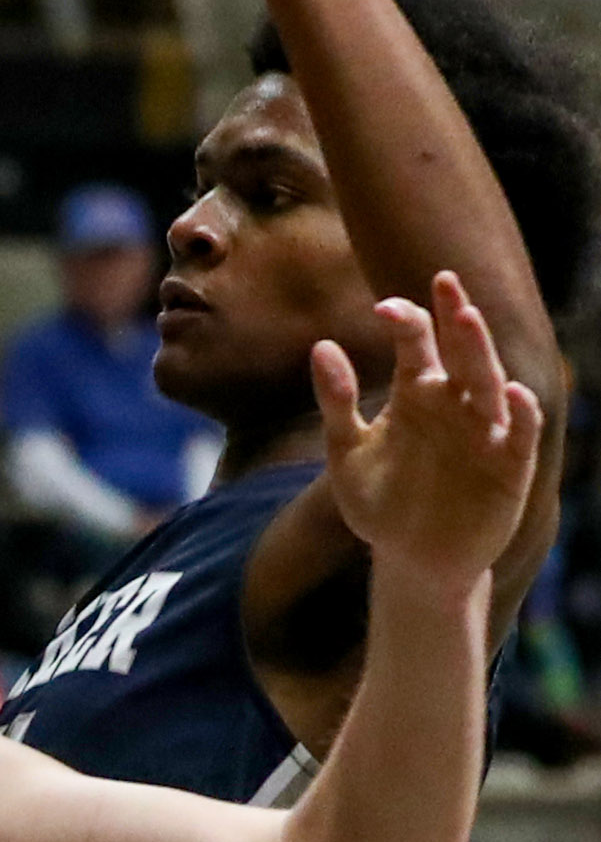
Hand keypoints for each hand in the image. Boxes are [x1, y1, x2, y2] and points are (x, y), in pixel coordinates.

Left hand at [314, 272, 543, 589]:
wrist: (409, 559)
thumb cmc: (379, 502)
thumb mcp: (345, 450)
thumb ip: (336, 400)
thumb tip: (321, 345)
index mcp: (416, 393)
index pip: (417, 343)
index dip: (407, 319)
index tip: (384, 306)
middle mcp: (454, 405)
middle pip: (459, 353)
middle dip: (454, 319)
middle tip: (446, 282)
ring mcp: (483, 433)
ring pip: (489, 383)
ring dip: (481, 352)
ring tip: (469, 319)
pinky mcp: (509, 467)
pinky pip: (519, 435)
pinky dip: (519, 414)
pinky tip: (513, 391)